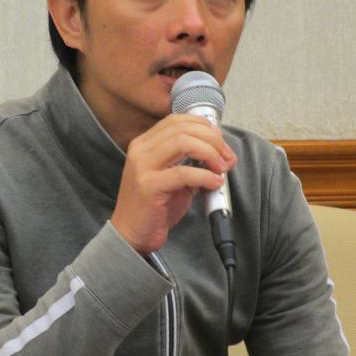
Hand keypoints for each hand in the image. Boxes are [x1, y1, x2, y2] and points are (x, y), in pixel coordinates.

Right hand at [111, 114, 236, 254]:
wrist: (130, 234)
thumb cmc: (152, 208)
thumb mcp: (172, 177)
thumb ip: (192, 163)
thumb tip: (222, 156)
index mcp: (144, 144)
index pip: (176, 120)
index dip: (203, 126)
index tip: (220, 140)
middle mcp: (141, 151)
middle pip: (183, 128)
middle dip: (212, 140)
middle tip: (226, 156)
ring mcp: (142, 167)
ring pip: (183, 142)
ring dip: (210, 153)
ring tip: (220, 168)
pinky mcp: (149, 186)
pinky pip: (184, 173)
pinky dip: (205, 176)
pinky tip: (214, 183)